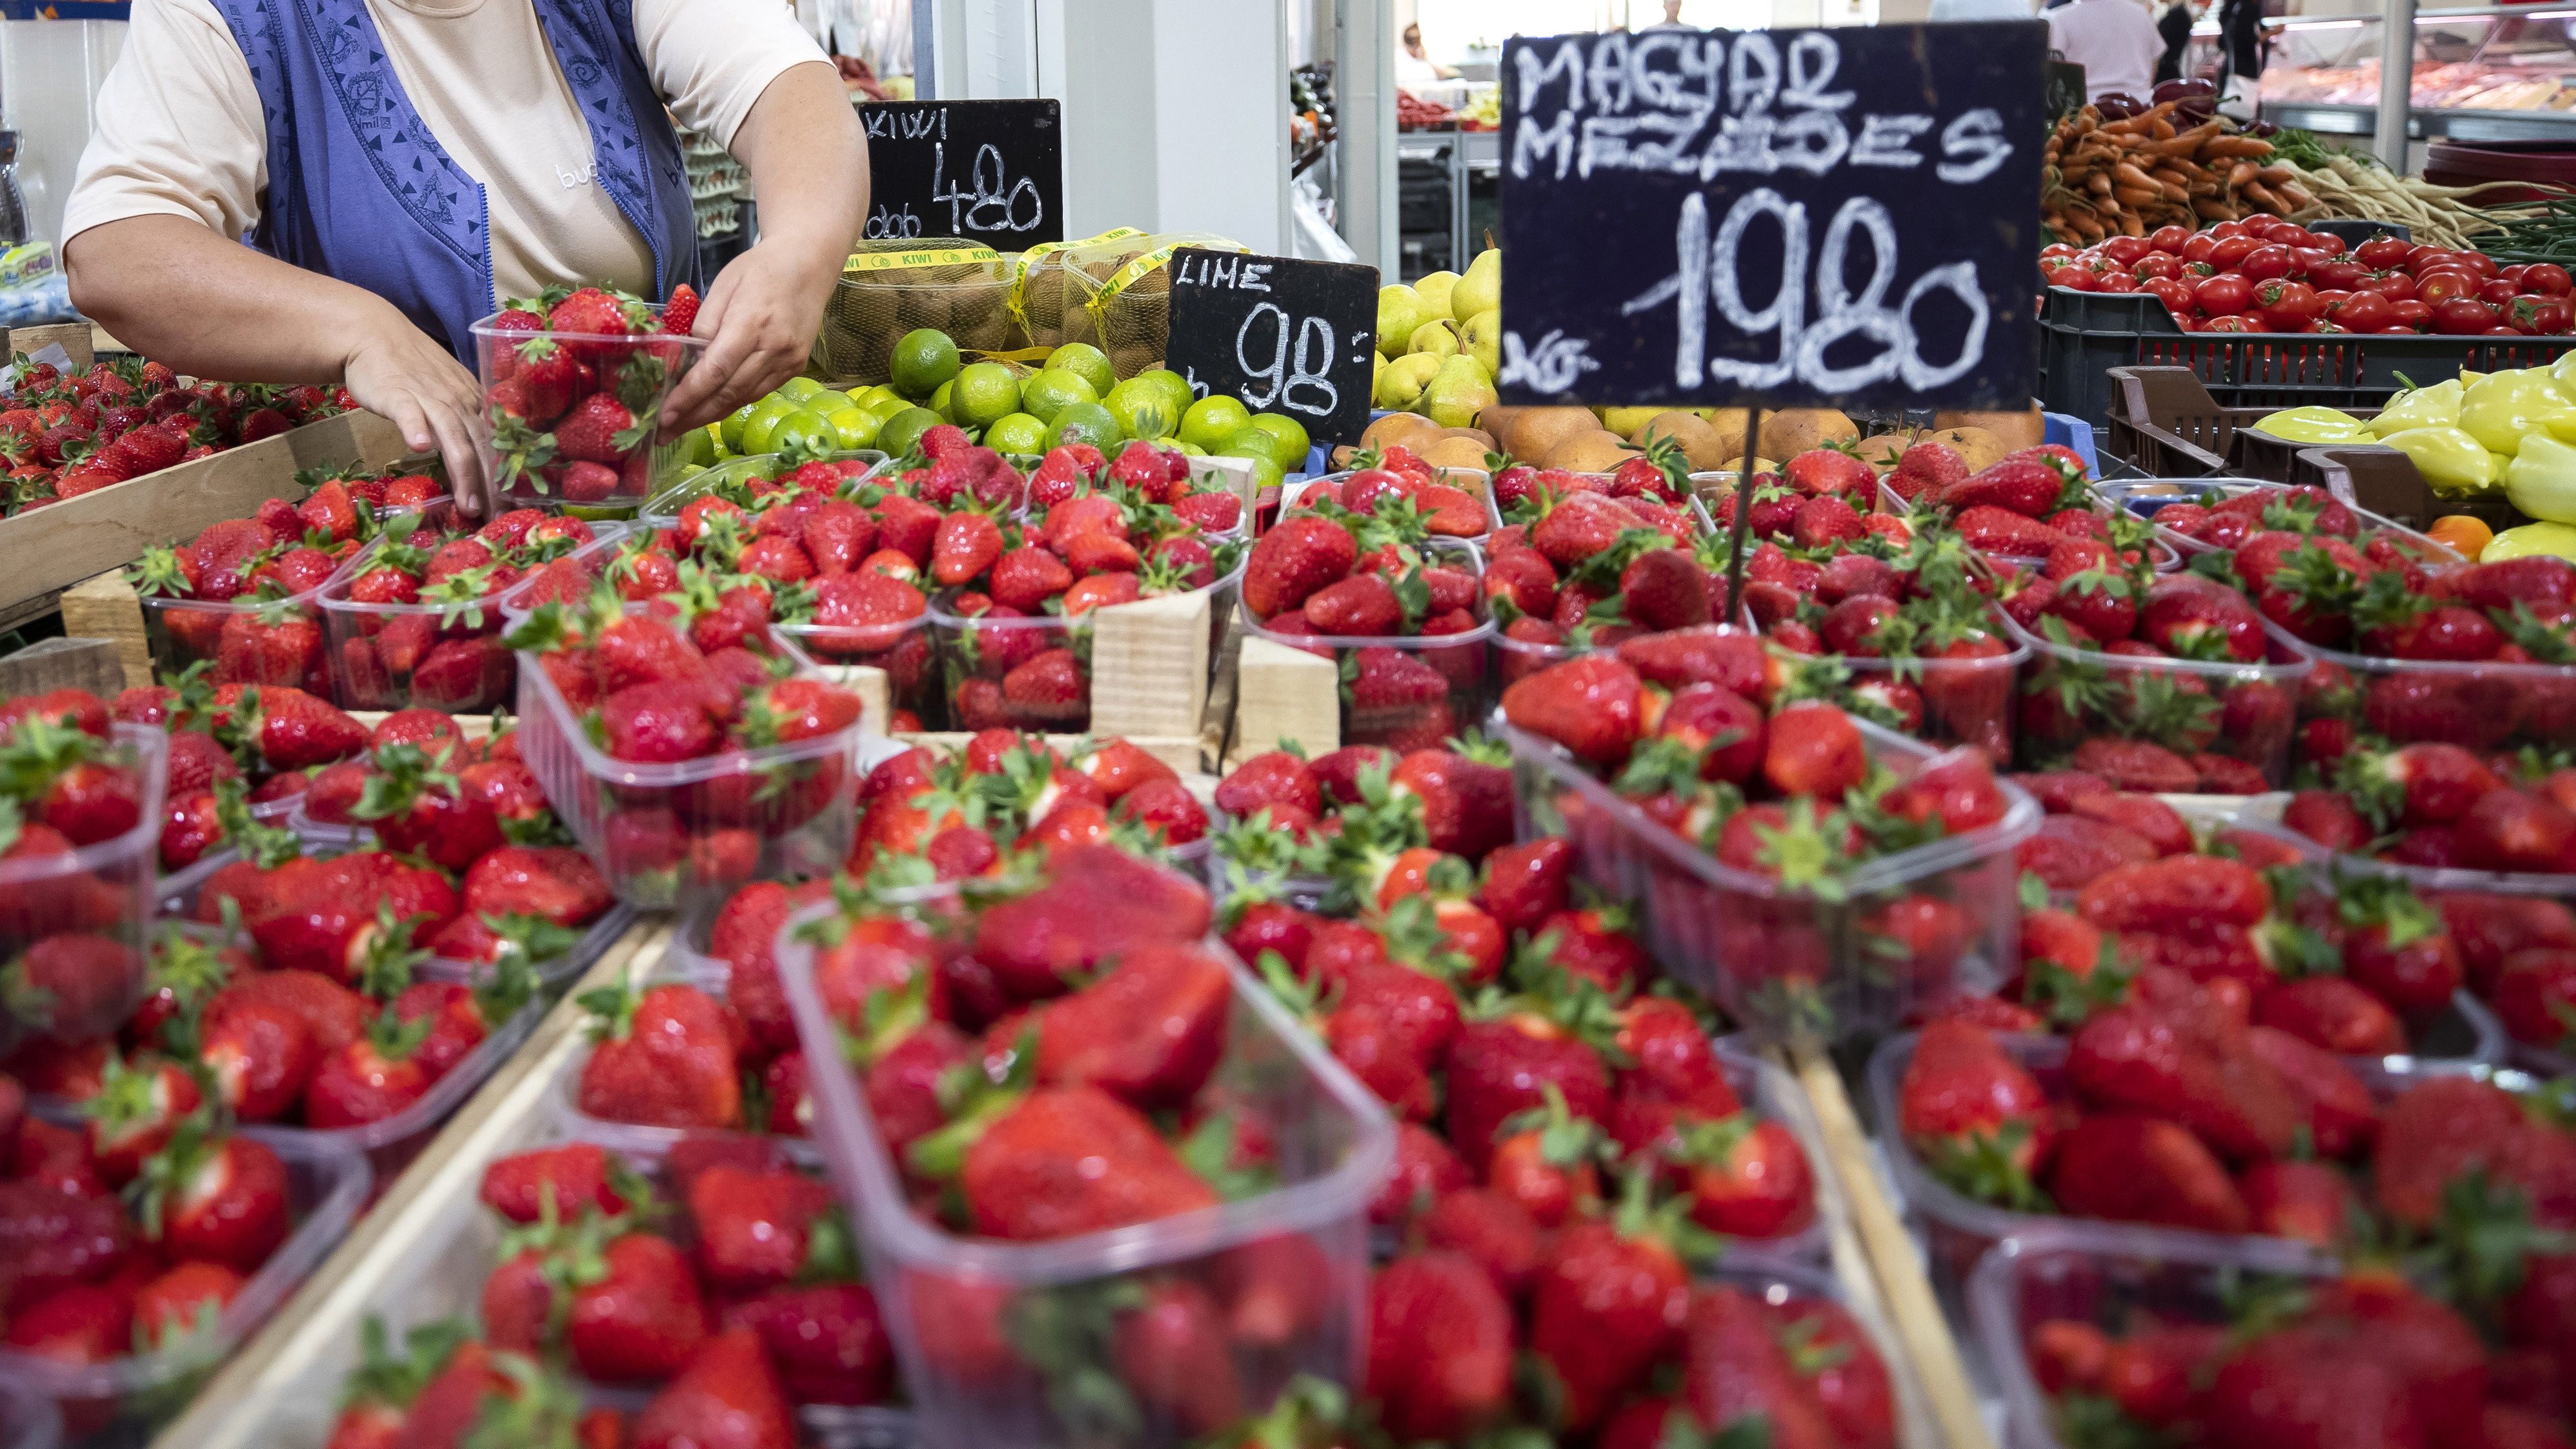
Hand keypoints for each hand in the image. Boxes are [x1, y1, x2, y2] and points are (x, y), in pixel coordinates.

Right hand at [343, 313, 489, 516]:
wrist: (374, 335)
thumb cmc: (413, 369)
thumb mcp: (450, 392)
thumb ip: (466, 419)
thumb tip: (484, 455)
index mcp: (474, 403)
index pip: (496, 445)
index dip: (505, 478)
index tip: (512, 508)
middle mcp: (459, 401)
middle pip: (481, 447)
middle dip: (490, 487)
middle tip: (496, 519)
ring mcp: (429, 397)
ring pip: (453, 437)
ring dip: (463, 472)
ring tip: (468, 505)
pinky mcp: (397, 394)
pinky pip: (409, 411)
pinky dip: (415, 427)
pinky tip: (419, 447)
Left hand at [659, 235, 838, 437]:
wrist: (809, 265)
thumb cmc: (760, 269)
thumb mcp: (723, 285)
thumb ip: (704, 323)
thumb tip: (687, 359)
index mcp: (751, 323)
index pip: (715, 371)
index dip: (688, 397)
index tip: (664, 415)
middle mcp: (773, 349)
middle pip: (728, 393)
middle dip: (694, 416)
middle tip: (664, 434)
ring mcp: (788, 362)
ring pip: (744, 398)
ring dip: (711, 415)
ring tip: (683, 426)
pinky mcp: (795, 367)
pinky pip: (759, 392)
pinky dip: (733, 402)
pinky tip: (713, 408)